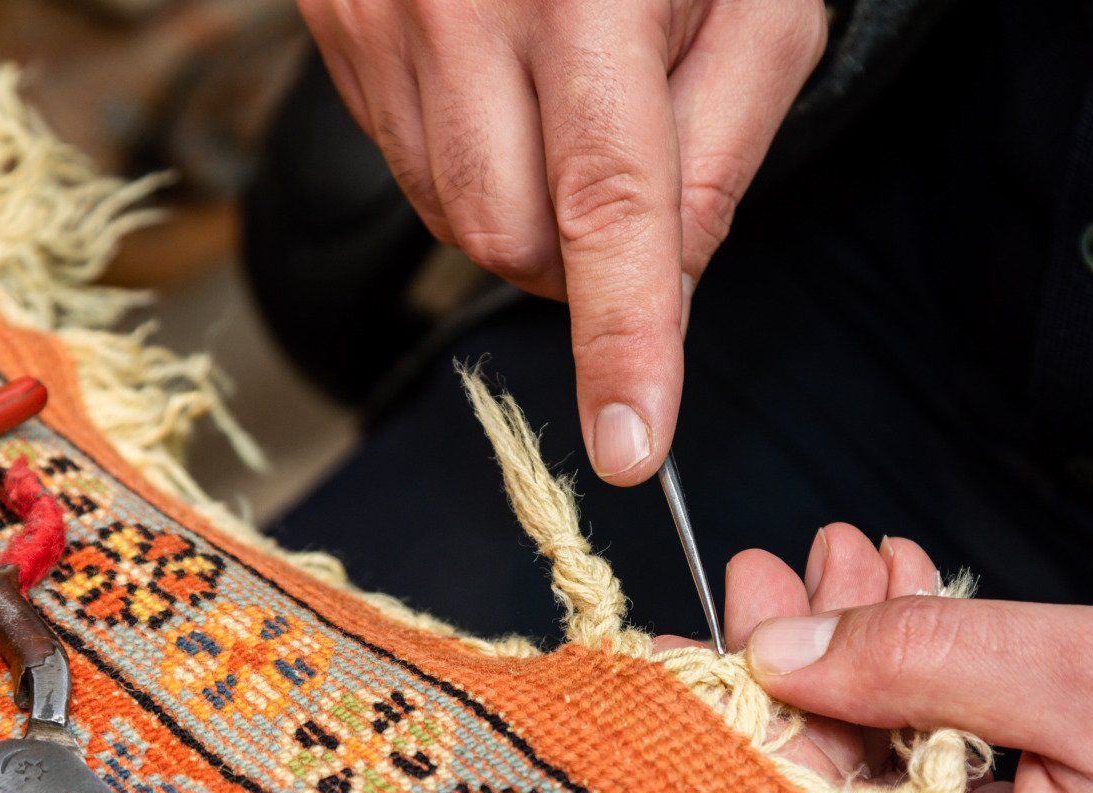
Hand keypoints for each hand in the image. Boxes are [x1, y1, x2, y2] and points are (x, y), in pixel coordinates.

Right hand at [295, 0, 827, 482]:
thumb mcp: (756, 0)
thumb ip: (725, 148)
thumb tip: (670, 284)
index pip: (609, 210)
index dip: (624, 341)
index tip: (633, 448)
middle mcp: (461, 5)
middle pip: (510, 238)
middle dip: (579, 266)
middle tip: (633, 196)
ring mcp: (379, 16)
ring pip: (448, 215)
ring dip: (525, 216)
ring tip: (566, 112)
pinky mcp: (336, 23)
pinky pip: (402, 161)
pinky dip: (468, 166)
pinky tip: (503, 92)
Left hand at [729, 529, 1092, 792]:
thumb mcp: (1087, 670)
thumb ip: (916, 658)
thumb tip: (773, 649)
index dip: (751, 720)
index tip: (711, 624)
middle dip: (809, 672)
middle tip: (780, 567)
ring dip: (864, 676)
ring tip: (847, 563)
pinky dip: (914, 716)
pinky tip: (897, 622)